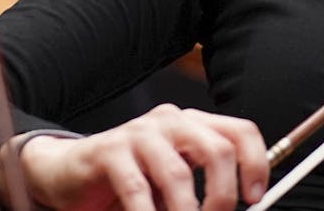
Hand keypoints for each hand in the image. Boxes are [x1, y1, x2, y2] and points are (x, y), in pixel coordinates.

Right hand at [8, 105, 267, 210]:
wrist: (67, 173)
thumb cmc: (127, 181)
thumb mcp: (173, 183)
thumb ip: (203, 190)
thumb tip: (237, 208)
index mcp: (192, 125)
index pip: (240, 132)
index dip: (255, 164)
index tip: (254, 198)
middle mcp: (170, 122)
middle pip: (216, 149)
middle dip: (222, 195)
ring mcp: (138, 134)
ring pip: (178, 173)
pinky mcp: (109, 151)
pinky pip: (137, 187)